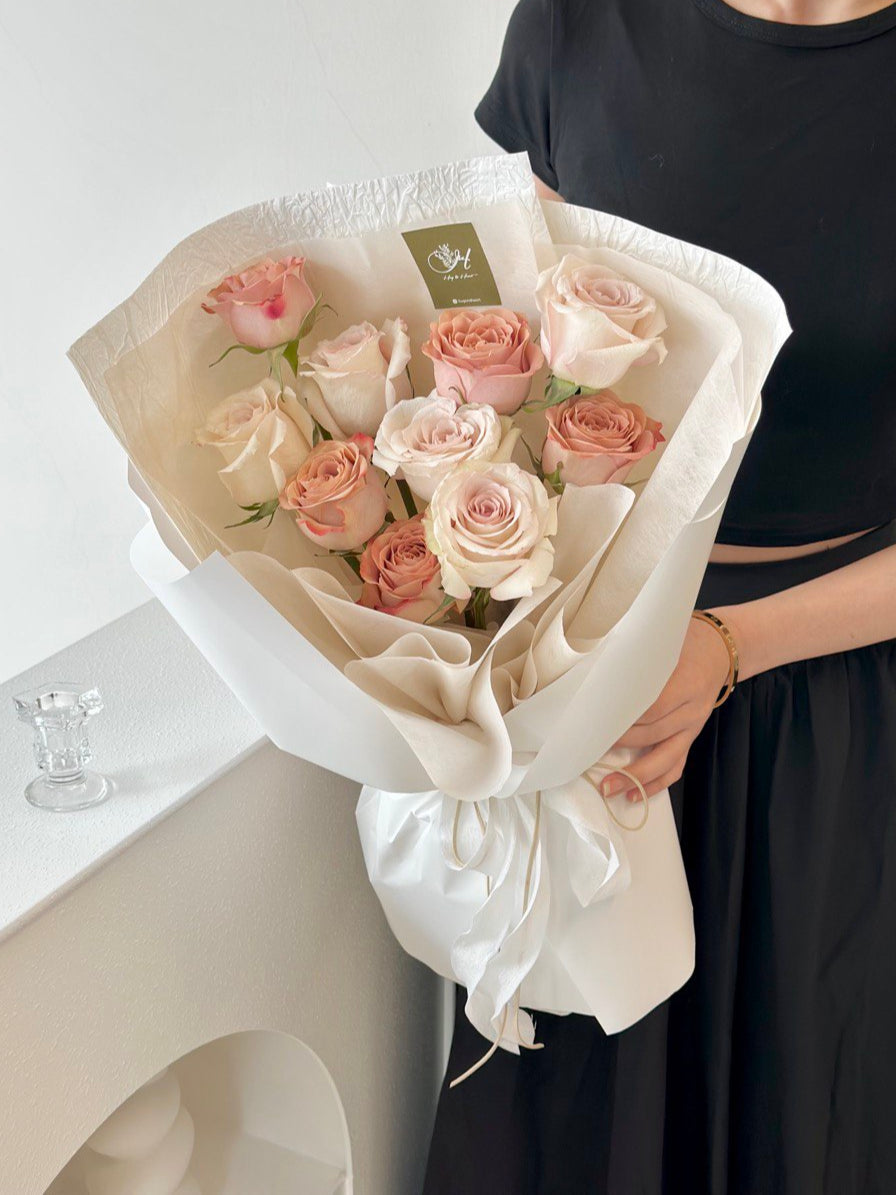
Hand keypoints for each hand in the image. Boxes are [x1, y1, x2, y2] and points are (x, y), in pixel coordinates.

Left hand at [601, 613, 733, 801]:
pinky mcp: (691, 737)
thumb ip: (638, 651)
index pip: (651, 705)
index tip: (594, 722)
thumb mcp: (664, 638)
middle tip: (587, 750)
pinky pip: (676, 766)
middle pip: (652, 732)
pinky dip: (655, 783)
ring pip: (664, 757)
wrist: (721, 649)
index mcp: (686, 679)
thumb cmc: (685, 639)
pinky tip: (633, 794)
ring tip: (607, 786)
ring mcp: (693, 726)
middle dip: (617, 744)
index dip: (622, 717)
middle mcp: (692, 707)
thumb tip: (596, 663)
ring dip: (634, 775)